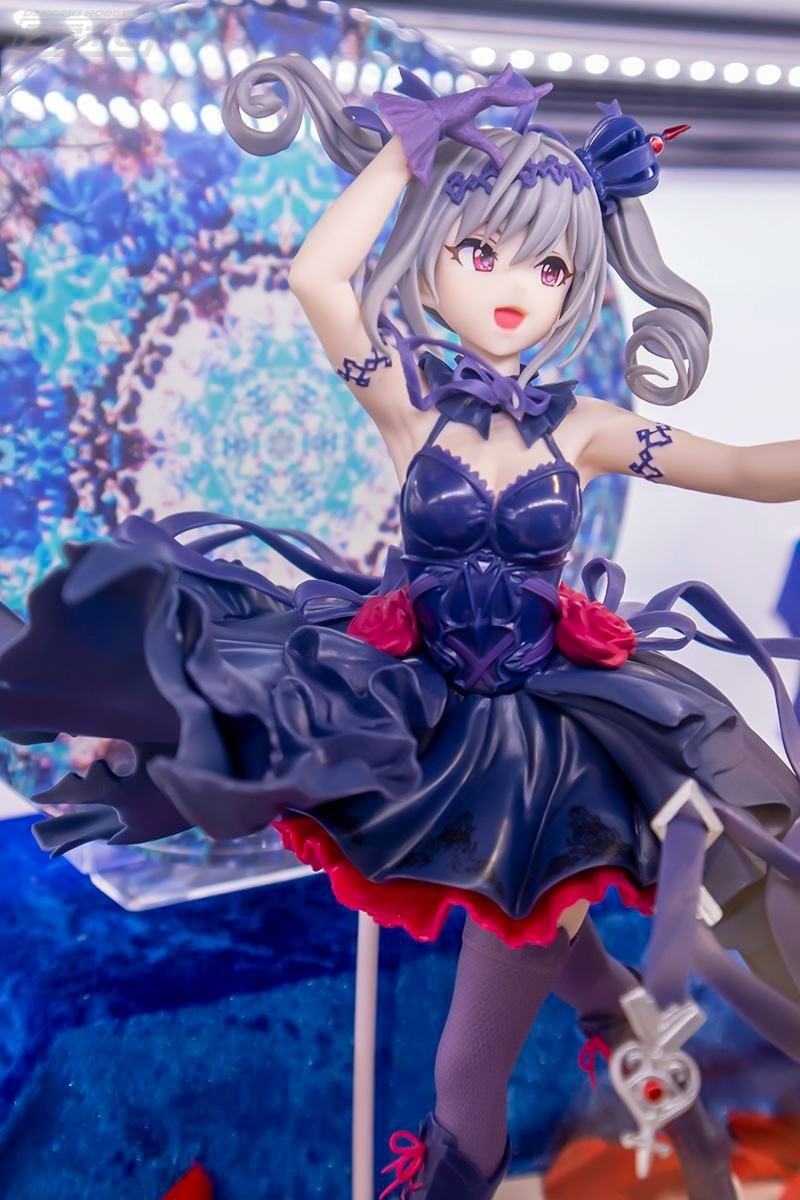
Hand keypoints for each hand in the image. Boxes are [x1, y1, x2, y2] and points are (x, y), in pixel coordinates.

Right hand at [374, 64, 551, 183]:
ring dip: (526, 93)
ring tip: (544, 91)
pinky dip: (514, 96)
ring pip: (509, 92)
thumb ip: (490, 149)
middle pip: (510, 90)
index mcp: (480, 100)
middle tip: (548, 88)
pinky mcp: (477, 95)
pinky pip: (500, 95)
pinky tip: (528, 97)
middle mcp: (481, 93)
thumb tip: (502, 165)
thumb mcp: (474, 140)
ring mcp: (480, 92)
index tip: (532, 91)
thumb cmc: (447, 129)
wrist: (430, 123)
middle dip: (529, 90)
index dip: (517, 92)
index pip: (504, 94)